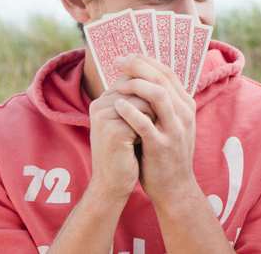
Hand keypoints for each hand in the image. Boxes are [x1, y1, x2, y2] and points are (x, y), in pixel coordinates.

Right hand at [87, 86, 154, 201]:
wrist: (114, 184)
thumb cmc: (127, 152)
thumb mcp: (131, 121)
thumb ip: (138, 99)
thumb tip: (161, 76)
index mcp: (105, 99)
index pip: (136, 80)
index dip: (151, 97)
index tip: (147, 120)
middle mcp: (100, 104)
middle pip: (142, 88)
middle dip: (153, 107)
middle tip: (147, 129)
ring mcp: (104, 116)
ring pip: (145, 100)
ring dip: (153, 118)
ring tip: (142, 136)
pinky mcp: (112, 130)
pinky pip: (143, 118)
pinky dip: (149, 130)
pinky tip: (140, 144)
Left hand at [113, 55, 197, 206]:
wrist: (175, 187)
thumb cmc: (167, 152)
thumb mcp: (173, 122)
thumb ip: (164, 102)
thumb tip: (143, 77)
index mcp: (186, 104)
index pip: (167, 72)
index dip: (146, 61)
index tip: (127, 56)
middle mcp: (183, 113)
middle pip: (162, 78)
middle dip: (139, 66)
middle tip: (119, 61)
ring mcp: (174, 129)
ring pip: (158, 95)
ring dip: (136, 85)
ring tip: (118, 82)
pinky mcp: (161, 146)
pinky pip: (145, 123)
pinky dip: (130, 111)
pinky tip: (117, 104)